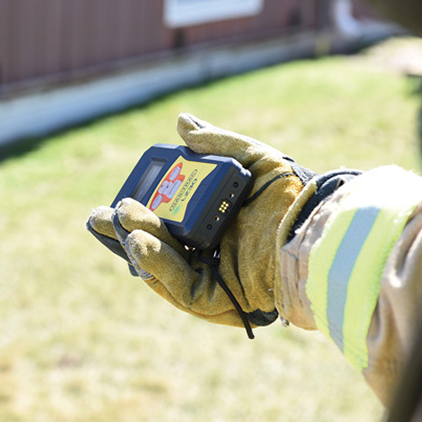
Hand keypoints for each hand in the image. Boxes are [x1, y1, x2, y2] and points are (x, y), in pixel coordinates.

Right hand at [88, 113, 318, 335]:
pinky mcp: (215, 300)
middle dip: (125, 229)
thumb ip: (217, 143)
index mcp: (209, 223)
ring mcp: (209, 277)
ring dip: (136, 242)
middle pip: (155, 243)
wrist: (321, 229)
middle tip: (100, 215)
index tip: (121, 195)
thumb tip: (180, 121)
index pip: (164, 218)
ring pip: (160, 264)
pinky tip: (139, 241)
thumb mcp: (254, 160)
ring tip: (119, 219)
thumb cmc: (293, 198)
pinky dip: (157, 265)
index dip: (139, 209)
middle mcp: (205, 252)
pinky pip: (180, 285)